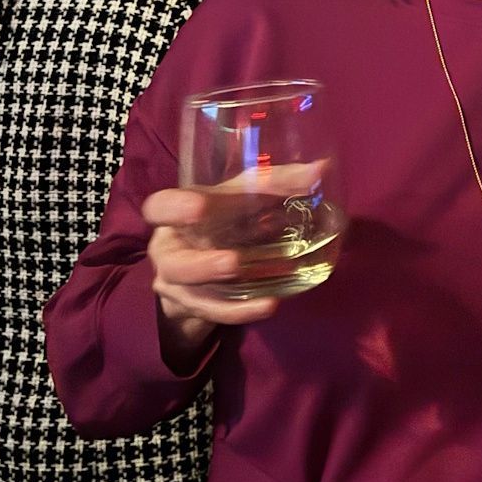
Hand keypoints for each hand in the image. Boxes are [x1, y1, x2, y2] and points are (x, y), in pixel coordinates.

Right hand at [143, 188, 281, 329]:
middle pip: (175, 263)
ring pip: (193, 293)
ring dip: (226, 294)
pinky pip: (216, 312)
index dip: (174, 209)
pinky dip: (242, 310)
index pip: (160, 208)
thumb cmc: (224, 221)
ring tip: (257, 288)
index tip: (199, 207)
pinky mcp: (196, 307)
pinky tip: (269, 304)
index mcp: (176, 217)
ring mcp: (180, 285)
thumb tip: (320, 168)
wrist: (209, 266)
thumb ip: (277, 182)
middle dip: (202, 265)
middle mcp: (173, 251)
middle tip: (233, 262)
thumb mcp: (242, 197)